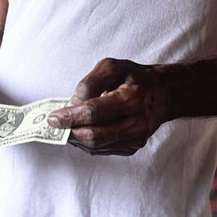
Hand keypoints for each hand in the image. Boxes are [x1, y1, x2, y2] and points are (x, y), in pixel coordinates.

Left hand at [47, 58, 166, 155]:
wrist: (163, 94)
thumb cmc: (134, 78)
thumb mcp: (112, 67)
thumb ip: (90, 82)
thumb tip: (73, 104)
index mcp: (132, 99)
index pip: (94, 113)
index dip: (70, 117)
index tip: (52, 119)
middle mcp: (137, 123)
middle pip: (93, 136)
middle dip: (70, 131)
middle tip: (55, 124)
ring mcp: (135, 139)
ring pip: (95, 146)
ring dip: (76, 137)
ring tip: (68, 124)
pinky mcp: (132, 148)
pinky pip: (101, 149)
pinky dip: (86, 141)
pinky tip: (83, 129)